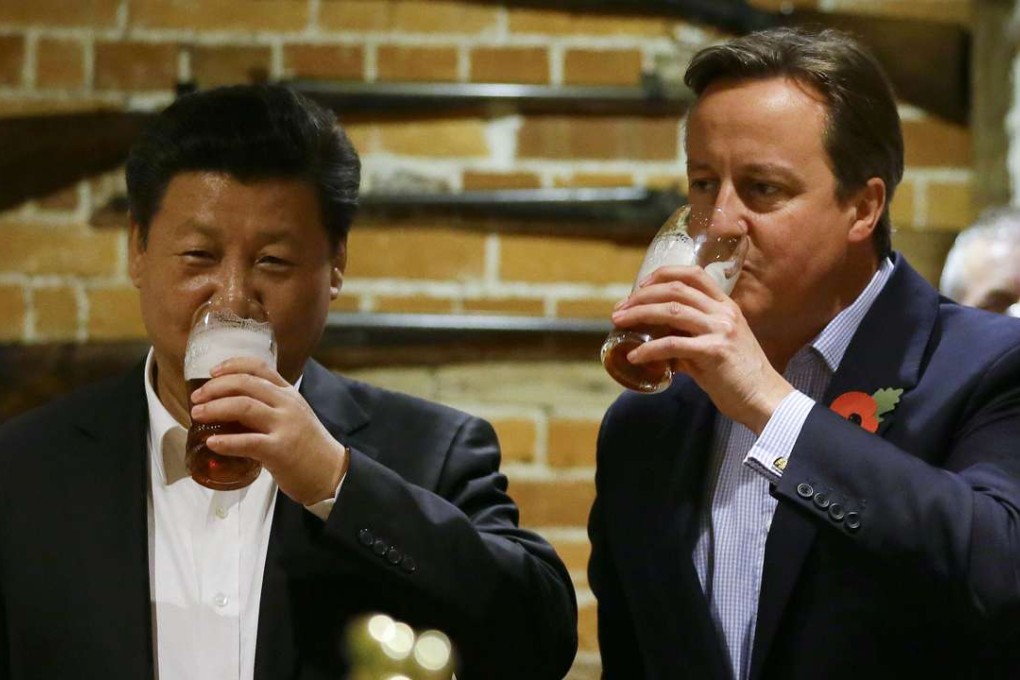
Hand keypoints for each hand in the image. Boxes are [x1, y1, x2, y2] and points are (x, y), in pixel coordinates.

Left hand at [189, 357, 347, 504]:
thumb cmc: (308, 447)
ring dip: (215, 408)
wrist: (331, 473)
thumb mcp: (293, 416)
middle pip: (245, 383)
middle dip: (215, 388)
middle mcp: (287, 404)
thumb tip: (231, 407)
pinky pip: (248, 442)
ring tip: (197, 415)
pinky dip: (226, 442)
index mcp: (289, 394)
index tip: (212, 372)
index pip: (259, 367)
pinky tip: (212, 443)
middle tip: (197, 398)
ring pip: (244, 407)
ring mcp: (285, 426)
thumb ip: (269, 407)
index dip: (232, 365)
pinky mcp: (280, 450)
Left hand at [611, 264, 792, 432]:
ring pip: (671, 311)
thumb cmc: (738, 377)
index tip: (639, 286)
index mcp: (725, 306)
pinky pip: (672, 345)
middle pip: (675, 289)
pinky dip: (648, 350)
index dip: (662, 275)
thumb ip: (689, 340)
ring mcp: (720, 330)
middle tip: (619, 309)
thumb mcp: (715, 348)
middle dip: (641, 296)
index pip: (693, 275)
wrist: (764, 400)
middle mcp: (723, 312)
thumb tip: (658, 345)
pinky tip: (634, 356)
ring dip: (639, 314)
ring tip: (618, 322)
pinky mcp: (714, 352)